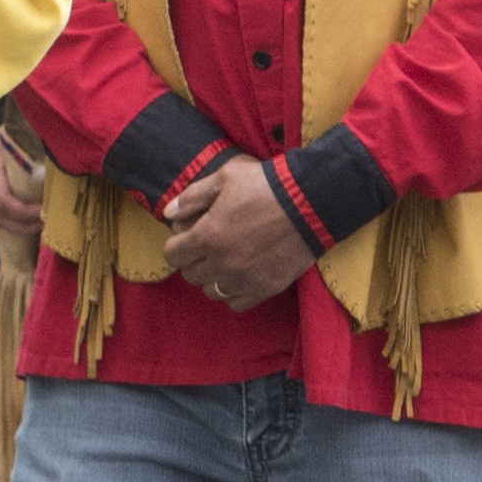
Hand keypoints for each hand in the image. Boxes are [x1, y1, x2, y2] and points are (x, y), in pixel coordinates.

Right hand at [0, 125, 47, 243]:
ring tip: (39, 226)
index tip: (45, 211)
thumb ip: (42, 148)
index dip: (24, 211)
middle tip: (44, 224)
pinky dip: (13, 221)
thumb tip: (68, 164)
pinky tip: (30, 222)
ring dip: (18, 226)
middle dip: (21, 224)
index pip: (2, 198)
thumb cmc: (17, 128)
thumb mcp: (28, 136)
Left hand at [162, 157, 315, 310]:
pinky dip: (234, 292)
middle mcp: (222, 263)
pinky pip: (236, 303)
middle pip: (190, 275)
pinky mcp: (267, 288)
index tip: (189, 237)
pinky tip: (242, 275)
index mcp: (207, 236)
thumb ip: (192, 196)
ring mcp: (245, 279)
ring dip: (213, 277)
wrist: (313, 202)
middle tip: (209, 246)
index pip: (173, 256)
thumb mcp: (225, 178)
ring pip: (211, 291)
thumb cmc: (267, 185)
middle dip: (194, 260)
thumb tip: (168, 212)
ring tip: (226, 261)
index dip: (178, 245)